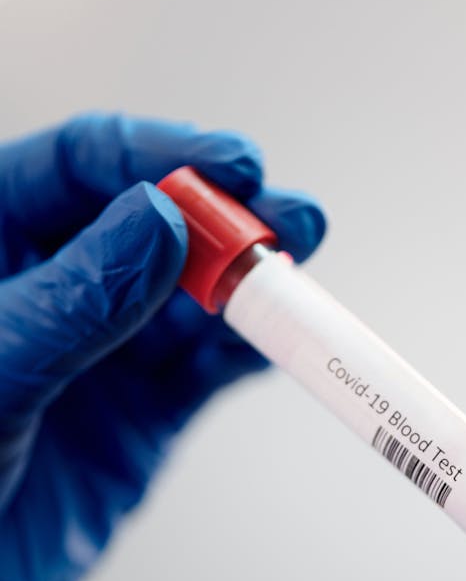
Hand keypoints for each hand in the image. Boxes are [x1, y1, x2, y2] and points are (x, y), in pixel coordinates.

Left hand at [0, 113, 324, 580]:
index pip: (77, 169)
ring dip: (250, 288)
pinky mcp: (135, 423)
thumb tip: (158, 220)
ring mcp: (96, 358)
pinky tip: (285, 340)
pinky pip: (202, 373)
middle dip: (224, 220)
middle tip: (287, 223)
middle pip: (151, 227)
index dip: (160, 157)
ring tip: (300, 282)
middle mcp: (49, 295)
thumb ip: (73, 301)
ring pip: (188, 302)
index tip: (233, 163)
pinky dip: (247, 355)